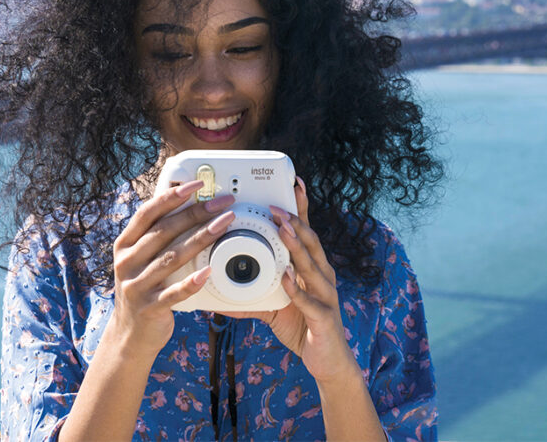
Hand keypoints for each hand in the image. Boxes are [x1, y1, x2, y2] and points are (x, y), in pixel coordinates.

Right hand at [107, 179, 236, 360]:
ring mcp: (136, 286)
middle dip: (195, 213)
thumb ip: (155, 236)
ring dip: (201, 239)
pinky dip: (191, 282)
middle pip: (164, 231)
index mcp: (124, 245)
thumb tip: (186, 206)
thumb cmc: (142, 288)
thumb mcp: (139, 259)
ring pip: (172, 257)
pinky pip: (173, 293)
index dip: (171, 196)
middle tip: (222, 203)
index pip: (147, 213)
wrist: (129, 334)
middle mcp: (127, 262)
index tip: (196, 185)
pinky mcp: (149, 308)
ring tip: (224, 226)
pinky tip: (208, 273)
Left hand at [225, 177, 358, 384]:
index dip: (300, 209)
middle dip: (295, 221)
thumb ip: (251, 298)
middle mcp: (322, 276)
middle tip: (277, 205)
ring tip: (283, 229)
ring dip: (297, 246)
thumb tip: (218, 297)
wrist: (328, 362)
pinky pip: (309, 301)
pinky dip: (297, 288)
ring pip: (312, 265)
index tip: (293, 184)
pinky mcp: (324, 317)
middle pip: (311, 242)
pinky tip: (286, 278)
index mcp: (311, 269)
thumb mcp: (275, 308)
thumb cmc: (303, 327)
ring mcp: (326, 295)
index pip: (305, 233)